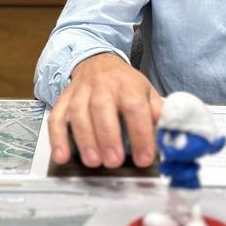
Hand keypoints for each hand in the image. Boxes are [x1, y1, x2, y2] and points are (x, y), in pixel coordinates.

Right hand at [47, 53, 162, 168]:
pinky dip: (57, 138)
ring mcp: (80, 92)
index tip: (144, 158)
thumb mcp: (146, 92)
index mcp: (128, 85)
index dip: (140, 133)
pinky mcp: (63, 100)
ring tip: (92, 161)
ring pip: (78, 113)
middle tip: (113, 161)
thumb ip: (157, 112)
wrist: (97, 63)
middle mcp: (102, 86)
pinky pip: (56, 117)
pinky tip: (61, 156)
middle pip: (102, 108)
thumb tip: (168, 134)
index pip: (135, 108)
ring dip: (84, 138)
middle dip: (108, 136)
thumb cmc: (125, 85)